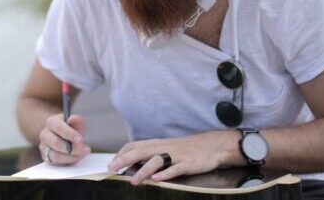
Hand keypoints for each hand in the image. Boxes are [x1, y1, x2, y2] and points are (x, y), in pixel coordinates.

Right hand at [38, 113, 90, 164]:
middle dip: (72, 148)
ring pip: (55, 156)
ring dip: (71, 157)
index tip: (80, 139)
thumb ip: (77, 120)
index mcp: (51, 122)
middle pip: (55, 143)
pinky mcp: (48, 159)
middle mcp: (45, 135)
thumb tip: (73, 119)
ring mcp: (45, 148)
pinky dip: (69, 162)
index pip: (58, 127)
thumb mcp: (76, 122)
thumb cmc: (70, 128)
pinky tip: (77, 157)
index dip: (69, 134)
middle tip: (86, 149)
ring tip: (83, 154)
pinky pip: (58, 164)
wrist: (62, 136)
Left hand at [107, 130, 241, 184]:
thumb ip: (151, 153)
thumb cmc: (186, 148)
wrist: (212, 145)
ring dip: (143, 171)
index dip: (122, 154)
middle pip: (141, 151)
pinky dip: (166, 174)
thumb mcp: (166, 148)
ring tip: (133, 181)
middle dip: (125, 160)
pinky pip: (176, 168)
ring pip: (156, 161)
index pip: (134, 145)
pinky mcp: (188, 163)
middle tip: (112, 168)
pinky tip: (157, 179)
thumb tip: (132, 161)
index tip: (111, 163)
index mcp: (157, 144)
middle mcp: (164, 148)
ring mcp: (176, 155)